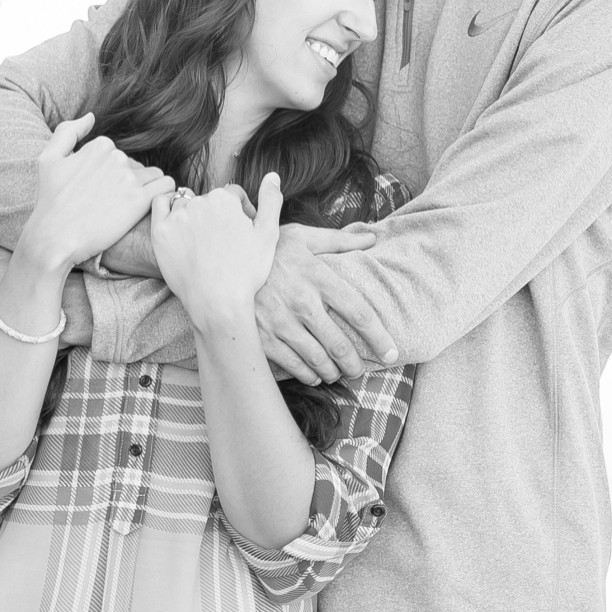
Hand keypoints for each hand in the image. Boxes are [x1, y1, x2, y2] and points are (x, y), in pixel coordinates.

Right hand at [20, 113, 174, 269]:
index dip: (112, 174)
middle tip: (111, 203)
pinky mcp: (141, 199)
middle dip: (129, 182)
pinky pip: (168, 188)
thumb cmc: (50, 201)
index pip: (119, 154)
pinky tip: (149, 208)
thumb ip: (68, 132)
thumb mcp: (48, 159)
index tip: (100, 191)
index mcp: (99, 146)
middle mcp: (116, 157)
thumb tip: (92, 116)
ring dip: (147, 190)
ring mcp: (130, 178)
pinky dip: (164, 197)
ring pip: (155, 176)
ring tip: (129, 208)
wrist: (54, 237)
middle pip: (138, 165)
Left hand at [151, 174, 283, 325]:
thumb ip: (271, 200)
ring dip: (195, 214)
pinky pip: (159, 205)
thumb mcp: (268, 234)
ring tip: (203, 239)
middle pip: (210, 200)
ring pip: (186, 203)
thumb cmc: (245, 271)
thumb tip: (272, 175)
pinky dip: (168, 206)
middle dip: (219, 215)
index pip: (234, 195)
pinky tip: (178, 222)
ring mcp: (176, 217)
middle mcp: (198, 202)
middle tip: (225, 241)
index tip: (243, 233)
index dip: (242, 213)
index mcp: (224, 199)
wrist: (217, 302)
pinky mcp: (159, 232)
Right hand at [252, 227, 399, 384]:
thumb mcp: (303, 237)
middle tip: (361, 370)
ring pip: (318, 359)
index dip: (379, 337)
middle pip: (340, 344)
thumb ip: (340, 240)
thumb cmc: (269, 248)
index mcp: (317, 277)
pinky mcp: (261, 337)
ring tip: (340, 373)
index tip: (391, 353)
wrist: (221, 261)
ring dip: (334, 372)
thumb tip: (373, 239)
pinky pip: (292, 364)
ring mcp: (280, 322)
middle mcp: (302, 302)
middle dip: (355, 364)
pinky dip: (308, 374)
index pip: (358, 312)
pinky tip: (316, 375)